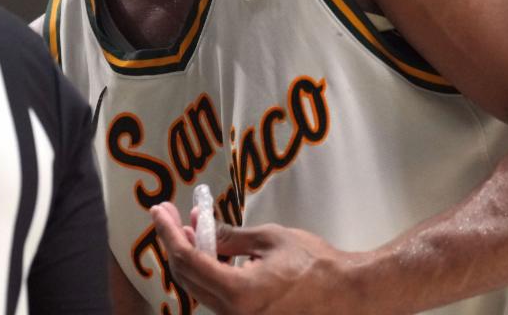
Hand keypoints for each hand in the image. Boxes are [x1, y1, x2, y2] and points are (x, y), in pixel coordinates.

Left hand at [150, 202, 369, 313]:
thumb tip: (199, 225)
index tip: (158, 211)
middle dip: (174, 242)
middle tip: (169, 215)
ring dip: (190, 257)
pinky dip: (208, 271)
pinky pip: (217, 296)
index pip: (188, 259)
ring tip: (191, 227)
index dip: (168, 232)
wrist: (349, 295)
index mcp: (239, 293)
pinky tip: (212, 250)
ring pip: (200, 288)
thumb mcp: (269, 239)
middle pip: (188, 276)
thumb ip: (229, 236)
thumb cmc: (315, 265)